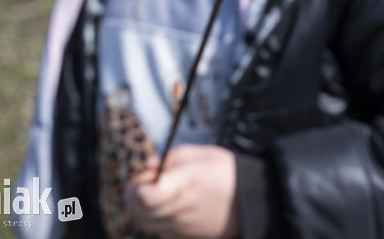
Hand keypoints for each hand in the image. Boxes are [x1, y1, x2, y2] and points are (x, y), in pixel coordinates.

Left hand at [126, 144, 240, 238]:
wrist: (250, 202)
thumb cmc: (227, 174)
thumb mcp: (205, 154)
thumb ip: (173, 157)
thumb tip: (149, 164)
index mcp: (185, 184)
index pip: (145, 196)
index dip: (137, 186)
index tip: (145, 175)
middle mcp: (179, 208)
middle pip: (137, 211)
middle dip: (133, 195)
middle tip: (144, 183)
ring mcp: (181, 226)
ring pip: (144, 222)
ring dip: (142, 209)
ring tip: (155, 194)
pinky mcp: (184, 237)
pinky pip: (158, 231)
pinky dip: (155, 220)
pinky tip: (168, 208)